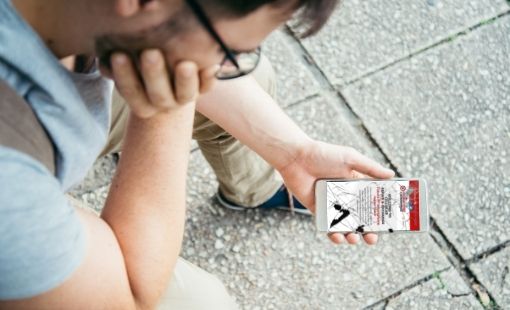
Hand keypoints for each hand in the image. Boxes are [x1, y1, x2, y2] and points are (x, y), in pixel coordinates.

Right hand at [109, 49, 217, 117]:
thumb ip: (117, 64)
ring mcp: (184, 98)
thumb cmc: (140, 68)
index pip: (132, 93)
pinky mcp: (202, 89)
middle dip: (154, 75)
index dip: (125, 77)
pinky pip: (207, 88)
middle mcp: (164, 103)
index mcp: (143, 102)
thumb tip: (105, 62)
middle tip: (150, 53)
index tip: (118, 55)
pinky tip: (212, 65)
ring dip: (186, 81)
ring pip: (185, 95)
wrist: (168, 77)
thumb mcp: (128, 66)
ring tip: (185, 65)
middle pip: (159, 96)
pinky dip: (210, 78)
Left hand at [278, 140, 394, 245]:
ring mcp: (332, 205)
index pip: (374, 202)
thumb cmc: (324, 154)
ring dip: (352, 236)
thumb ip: (370, 168)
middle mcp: (346, 197)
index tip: (391, 224)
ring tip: (354, 238)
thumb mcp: (351, 158)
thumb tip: (392, 175)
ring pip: (346, 226)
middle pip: (362, 219)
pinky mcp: (318, 211)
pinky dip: (334, 235)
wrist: (296, 158)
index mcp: (357, 185)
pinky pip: (328, 227)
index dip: (382, 214)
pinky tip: (338, 236)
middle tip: (373, 238)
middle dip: (369, 232)